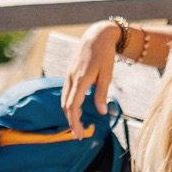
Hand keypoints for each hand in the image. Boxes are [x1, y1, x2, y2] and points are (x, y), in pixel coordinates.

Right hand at [59, 21, 116, 137]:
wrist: (96, 35)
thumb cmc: (104, 55)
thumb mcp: (107, 74)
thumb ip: (102, 94)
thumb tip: (102, 112)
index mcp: (81, 79)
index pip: (73, 106)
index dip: (75, 122)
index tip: (80, 135)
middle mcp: (71, 78)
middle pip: (66, 105)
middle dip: (71, 122)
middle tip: (79, 135)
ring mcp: (68, 75)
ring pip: (64, 99)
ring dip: (69, 114)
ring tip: (77, 125)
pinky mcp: (69, 73)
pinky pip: (66, 92)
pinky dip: (69, 104)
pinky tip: (77, 109)